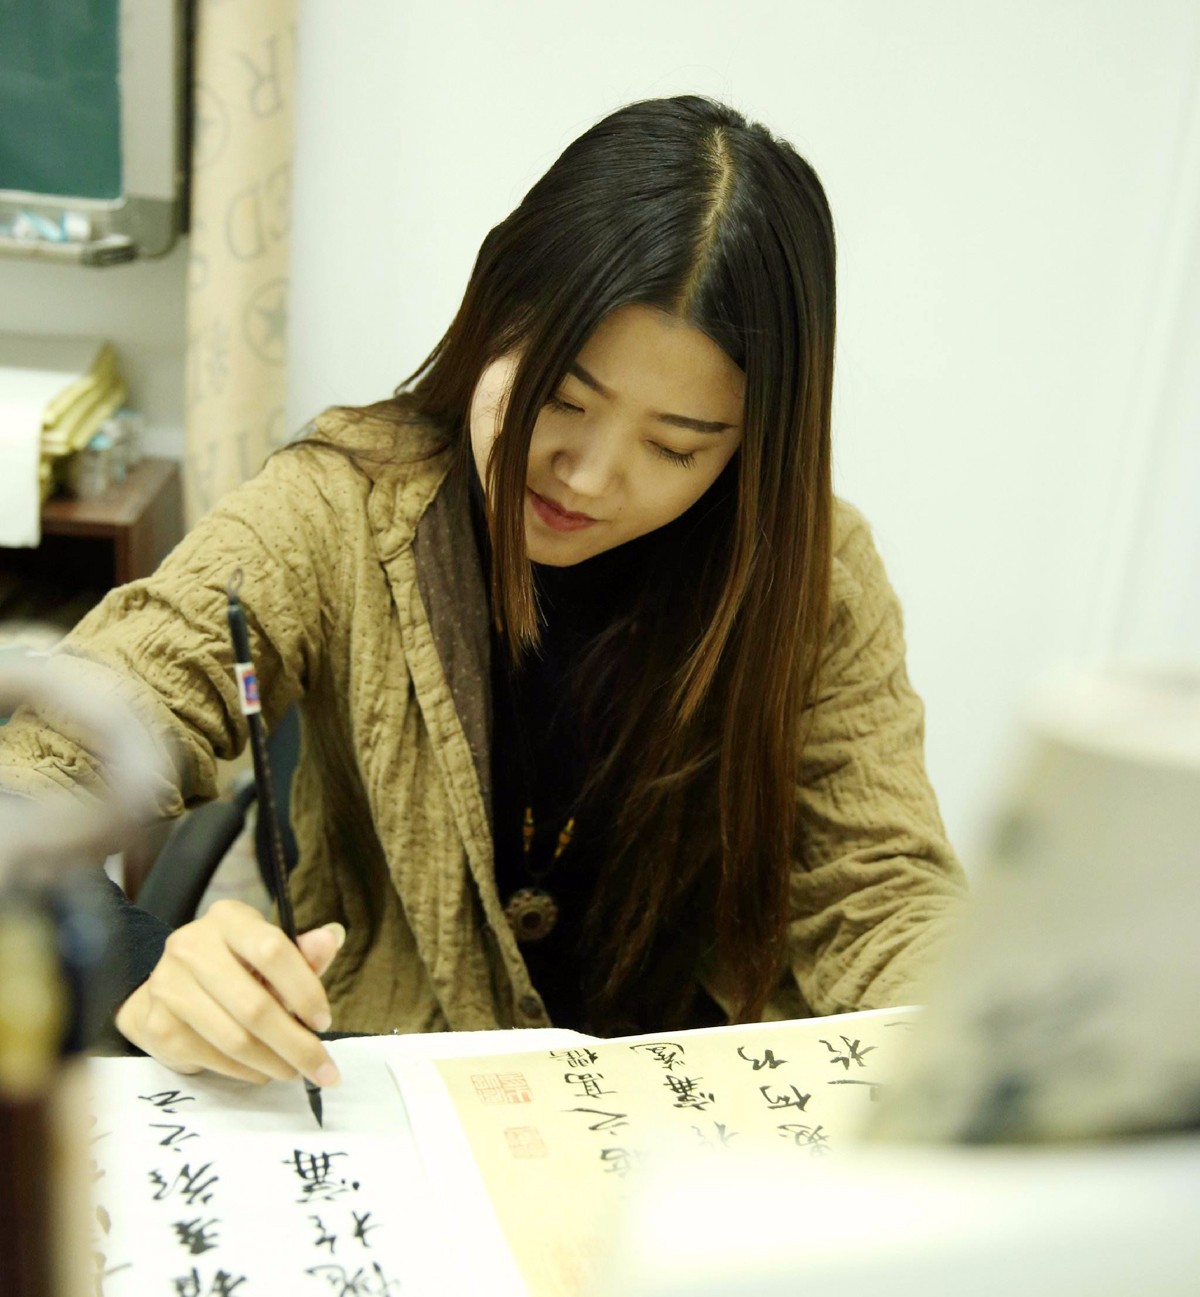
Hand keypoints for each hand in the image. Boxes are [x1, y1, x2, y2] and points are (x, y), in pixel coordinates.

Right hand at [114, 898, 345, 1087]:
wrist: (169, 988)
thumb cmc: (234, 966)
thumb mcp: (268, 951)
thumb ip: (302, 953)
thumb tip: (332, 938)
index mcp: (227, 918)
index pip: (272, 950)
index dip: (304, 990)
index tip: (324, 1022)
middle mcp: (191, 946)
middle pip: (255, 1006)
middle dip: (296, 1045)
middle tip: (322, 1069)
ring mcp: (169, 986)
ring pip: (235, 1039)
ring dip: (274, 1063)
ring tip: (295, 1071)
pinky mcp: (158, 1026)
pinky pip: (214, 1058)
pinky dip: (246, 1071)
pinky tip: (262, 1071)